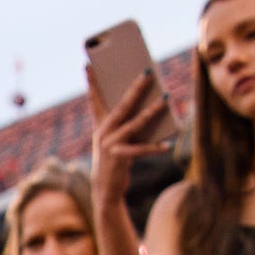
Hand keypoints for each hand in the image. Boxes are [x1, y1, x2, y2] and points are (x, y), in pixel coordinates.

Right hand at [89, 72, 173, 209]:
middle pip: (121, 105)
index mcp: (100, 126)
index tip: (88, 65)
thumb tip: (151, 108)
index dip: (91, 82)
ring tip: (166, 98)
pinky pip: (140, 150)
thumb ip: (128, 125)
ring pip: (134, 123)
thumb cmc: (115, 161)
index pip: (95, 100)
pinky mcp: (119, 158)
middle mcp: (103, 133)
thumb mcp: (117, 141)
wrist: (105, 190)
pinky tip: (166, 145)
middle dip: (135, 88)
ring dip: (152, 110)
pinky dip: (154, 148)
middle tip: (147, 72)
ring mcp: (110, 145)